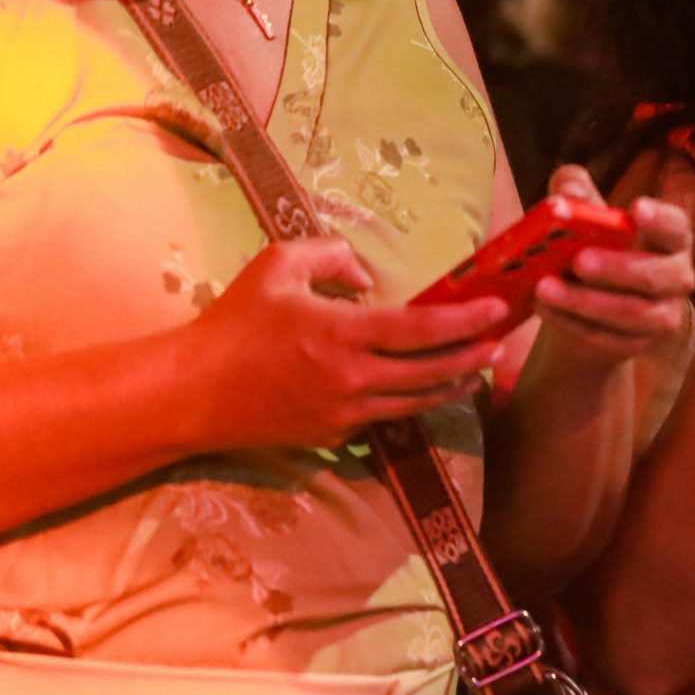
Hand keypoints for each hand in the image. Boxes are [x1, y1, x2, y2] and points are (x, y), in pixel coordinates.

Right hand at [184, 235, 517, 449]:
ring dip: (452, 385)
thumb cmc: (234, 323)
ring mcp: (344, 414)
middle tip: (502, 340)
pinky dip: (411, 403)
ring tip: (478, 369)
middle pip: (430, 372)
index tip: (496, 308)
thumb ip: (331, 256)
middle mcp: (350, 380)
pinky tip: (425, 389)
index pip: (419, 329)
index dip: (464, 320)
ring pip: (416, 403)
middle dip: (472, 356)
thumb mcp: (277, 265)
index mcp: (340, 334)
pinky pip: (384, 417)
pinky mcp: (334, 437)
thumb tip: (369, 278)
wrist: (191, 394)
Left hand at [527, 165, 694, 364]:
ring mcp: (663, 316)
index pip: (677, 226)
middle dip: (617, 268)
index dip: (660, 219)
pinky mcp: (638, 345)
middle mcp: (678, 277)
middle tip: (578, 260)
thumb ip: (575, 194)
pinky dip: (572, 323)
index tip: (635, 208)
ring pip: (632, 313)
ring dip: (586, 302)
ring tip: (544, 288)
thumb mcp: (583, 218)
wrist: (584, 310)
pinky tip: (543, 309)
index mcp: (671, 239)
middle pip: (657, 275)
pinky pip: (608, 337)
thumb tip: (568, 189)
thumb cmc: (591, 249)